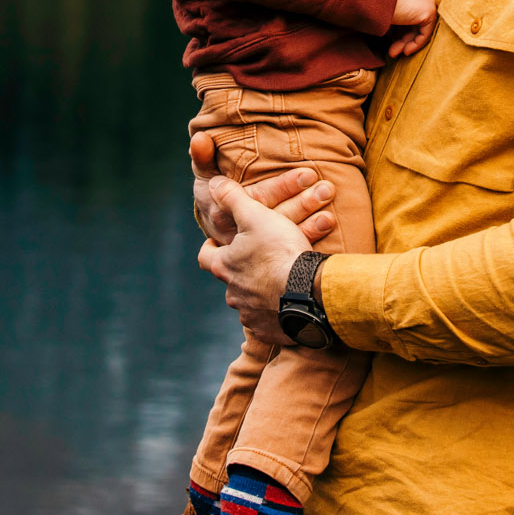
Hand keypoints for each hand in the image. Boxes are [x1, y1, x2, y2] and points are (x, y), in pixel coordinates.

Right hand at [191, 131, 338, 244]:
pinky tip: (328, 221)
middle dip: (302, 201)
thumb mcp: (204, 179)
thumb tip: (199, 137)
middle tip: (326, 187)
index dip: (281, 188)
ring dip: (310, 216)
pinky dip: (311, 235)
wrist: (222, 244)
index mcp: (224, 215)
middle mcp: (240, 237)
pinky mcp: (270, 263)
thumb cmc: (214, 202)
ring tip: (329, 198)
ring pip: (286, 235)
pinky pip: (293, 250)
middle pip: (275, 219)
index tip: (308, 174)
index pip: (256, 200)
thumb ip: (203, 159)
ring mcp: (256, 254)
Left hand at [197, 176, 311, 344]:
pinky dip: (276, 312)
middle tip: (258, 260)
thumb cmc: (280, 252)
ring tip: (279, 281)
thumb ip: (233, 198)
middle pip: (230, 280)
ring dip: (259, 292)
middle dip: (241, 271)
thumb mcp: (256, 216)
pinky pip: (269, 320)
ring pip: (249, 301)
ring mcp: (250, 315)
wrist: (309, 293)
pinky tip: (291, 302)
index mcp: (225, 266)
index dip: (210, 248)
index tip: (217, 243)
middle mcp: (232, 294)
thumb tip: (212, 183)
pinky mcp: (270, 330)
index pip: (205, 257)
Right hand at [387, 0, 436, 57]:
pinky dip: (416, 44)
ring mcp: (427, 2)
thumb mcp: (387, 11)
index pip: (410, 16)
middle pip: (415, 24)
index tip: (390, 40)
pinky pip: (425, 34)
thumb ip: (396, 19)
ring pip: (419, 30)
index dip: (400, 31)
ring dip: (405, 44)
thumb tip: (394, 34)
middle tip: (391, 52)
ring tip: (393, 54)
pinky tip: (405, 51)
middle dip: (402, 40)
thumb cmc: (375, 3)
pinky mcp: (429, 12)